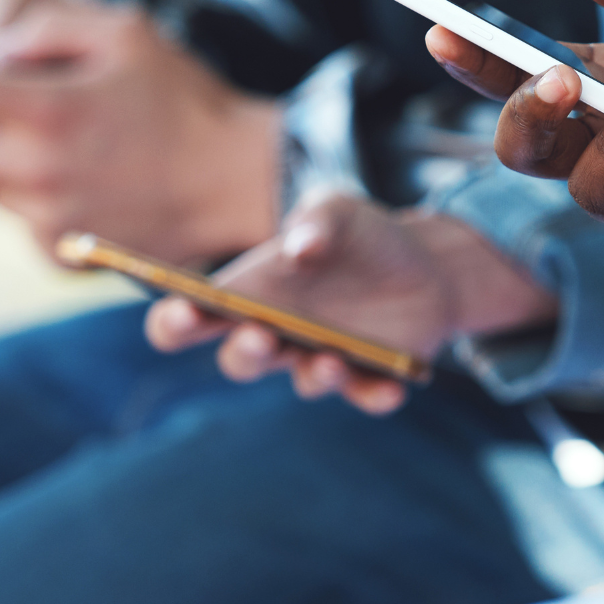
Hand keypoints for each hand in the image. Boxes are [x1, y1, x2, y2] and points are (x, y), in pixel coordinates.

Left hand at [0, 0, 281, 264]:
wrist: (240, 185)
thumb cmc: (186, 99)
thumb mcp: (128, 34)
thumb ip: (51, 26)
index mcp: (48, 111)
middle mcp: (35, 171)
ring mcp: (43, 220)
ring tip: (9, 130)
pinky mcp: (57, 255)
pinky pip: (10, 216)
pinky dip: (16, 190)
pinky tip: (70, 174)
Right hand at [144, 193, 556, 414]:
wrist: (428, 263)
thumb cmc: (361, 234)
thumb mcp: (340, 209)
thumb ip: (318, 217)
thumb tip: (300, 249)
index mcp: (250, 293)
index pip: (189, 320)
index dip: (175, 322)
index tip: (184, 310)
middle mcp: (277, 335)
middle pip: (241, 360)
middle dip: (246, 353)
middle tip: (260, 335)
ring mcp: (320, 359)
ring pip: (304, 381)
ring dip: (315, 375)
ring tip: (330, 359)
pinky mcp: (368, 376)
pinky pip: (365, 394)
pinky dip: (375, 395)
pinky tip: (391, 389)